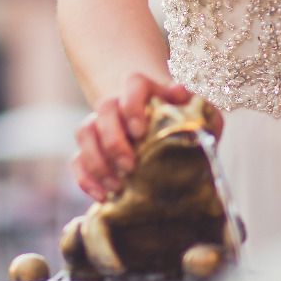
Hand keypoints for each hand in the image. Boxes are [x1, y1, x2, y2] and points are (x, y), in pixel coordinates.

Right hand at [72, 72, 192, 200]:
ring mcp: (100, 124)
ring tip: (117, 187)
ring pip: (85, 133)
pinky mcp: (91, 147)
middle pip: (104, 109)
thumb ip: (203, 113)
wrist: (158, 124)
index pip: (133, 85)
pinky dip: (85, 178)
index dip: (132, 105)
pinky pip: (77, 159)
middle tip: (130, 167)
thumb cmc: (181, 121)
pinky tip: (102, 196)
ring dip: (97, 162)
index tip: (139, 131)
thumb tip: (192, 111)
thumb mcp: (198, 116)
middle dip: (113, 140)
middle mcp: (117, 102)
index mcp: (145, 89)